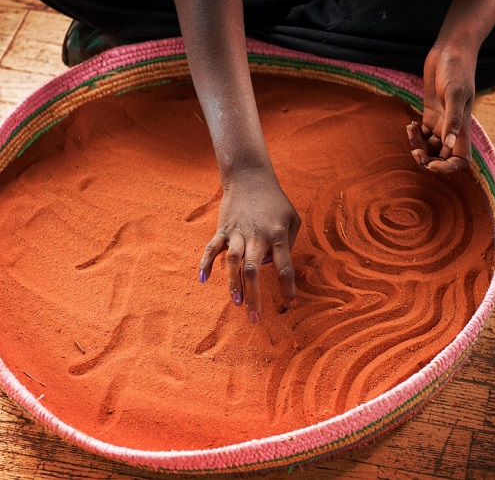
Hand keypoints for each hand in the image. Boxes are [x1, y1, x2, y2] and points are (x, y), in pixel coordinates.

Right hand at [198, 170, 300, 323]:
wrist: (250, 177)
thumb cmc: (276, 202)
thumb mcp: (293, 219)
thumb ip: (289, 245)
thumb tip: (274, 268)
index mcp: (278, 235)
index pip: (284, 266)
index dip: (287, 286)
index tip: (289, 303)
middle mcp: (257, 235)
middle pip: (254, 269)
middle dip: (255, 295)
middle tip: (255, 318)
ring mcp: (237, 232)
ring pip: (233, 261)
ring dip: (233, 283)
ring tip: (236, 303)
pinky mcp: (223, 229)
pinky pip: (212, 247)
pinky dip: (205, 262)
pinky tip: (202, 279)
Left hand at [407, 43, 475, 173]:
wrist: (450, 50)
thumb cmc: (456, 69)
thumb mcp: (454, 93)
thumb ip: (452, 120)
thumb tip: (448, 144)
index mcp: (463, 128)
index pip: (461, 159)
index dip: (448, 168)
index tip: (431, 164)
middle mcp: (452, 128)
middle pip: (442, 156)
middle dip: (428, 158)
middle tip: (415, 151)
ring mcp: (441, 121)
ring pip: (430, 146)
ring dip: (418, 145)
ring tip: (410, 130)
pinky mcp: (430, 112)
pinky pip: (422, 133)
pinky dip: (414, 134)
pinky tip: (410, 124)